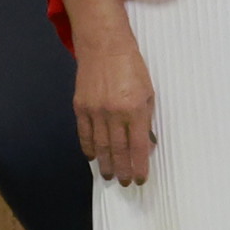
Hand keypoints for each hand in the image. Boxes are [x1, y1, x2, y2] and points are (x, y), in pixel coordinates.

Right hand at [73, 39, 155, 185]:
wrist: (104, 47)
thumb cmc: (131, 67)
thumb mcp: (149, 92)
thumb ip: (147, 119)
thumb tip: (146, 144)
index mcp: (135, 109)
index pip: (138, 146)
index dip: (139, 165)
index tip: (140, 178)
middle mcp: (114, 113)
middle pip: (118, 150)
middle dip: (121, 169)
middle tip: (123, 182)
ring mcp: (95, 111)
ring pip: (100, 145)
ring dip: (105, 163)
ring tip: (109, 175)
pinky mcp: (80, 106)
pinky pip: (84, 133)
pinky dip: (89, 147)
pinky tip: (93, 157)